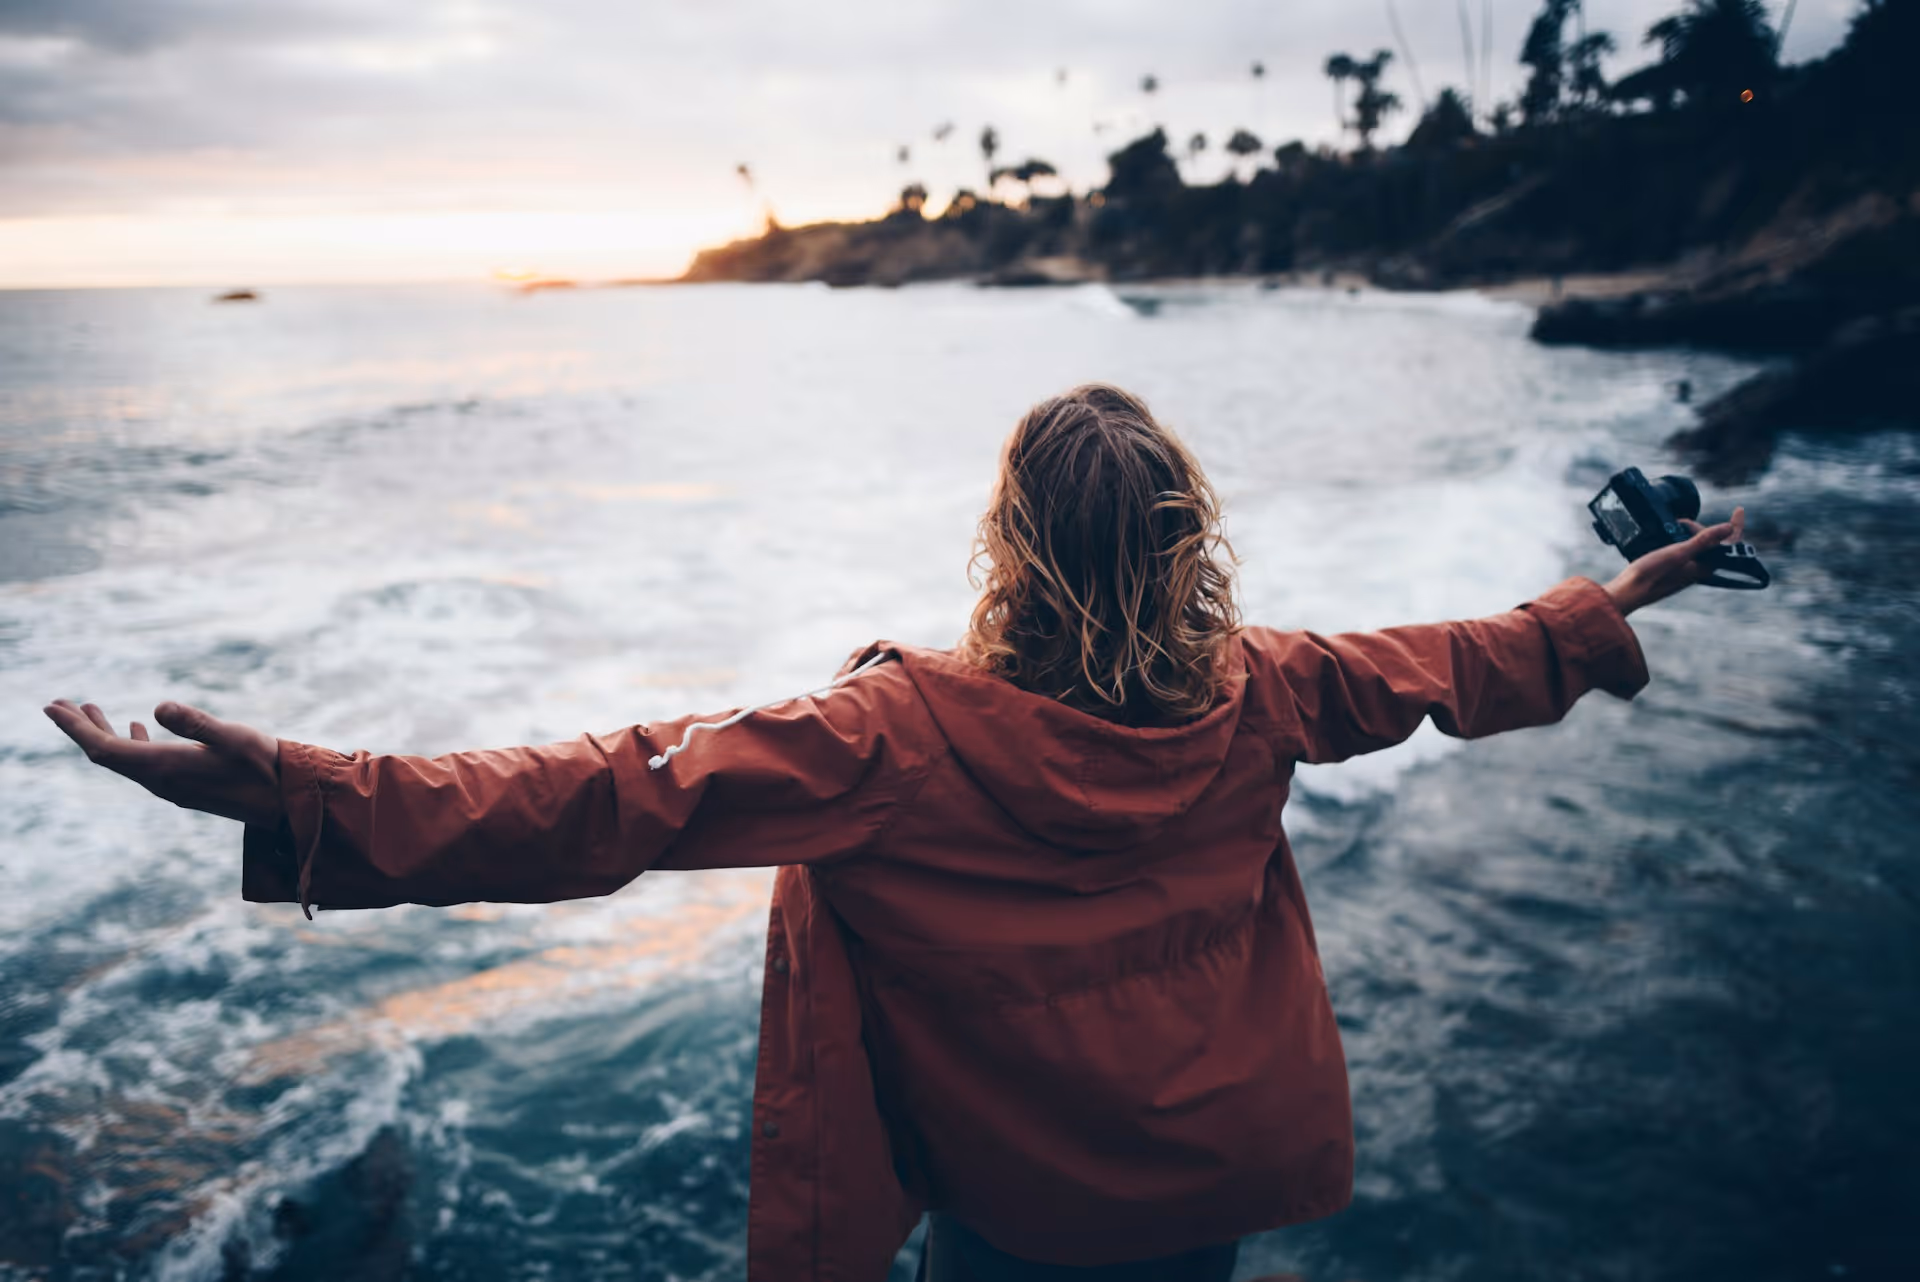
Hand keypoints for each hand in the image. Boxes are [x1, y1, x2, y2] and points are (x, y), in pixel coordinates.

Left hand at [43, 699, 283, 827]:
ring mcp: (172, 786)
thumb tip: (157, 706)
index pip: (105, 749)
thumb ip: (197, 723)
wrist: (288, 803)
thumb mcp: (234, 737)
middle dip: (81, 729)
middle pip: (107, 755)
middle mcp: (162, 781)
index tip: (51, 706)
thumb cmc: (266, 766)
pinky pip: (144, 764)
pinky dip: (130, 743)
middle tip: (57, 704)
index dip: (75, 728)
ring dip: (104, 734)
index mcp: (166, 767)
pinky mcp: (185, 785)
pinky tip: (136, 727)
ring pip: (124, 760)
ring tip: (88, 709)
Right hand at [1602, 506, 1746, 615]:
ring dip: (1685, 532)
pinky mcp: (1671, 568)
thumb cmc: (1650, 575)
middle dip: (1698, 527)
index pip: (1728, 544)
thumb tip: (1729, 528)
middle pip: (1709, 541)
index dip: (1735, 526)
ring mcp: (1684, 569)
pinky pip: (1681, 549)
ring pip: (1694, 544)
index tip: (1739, 510)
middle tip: (1680, 522)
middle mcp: (1697, 569)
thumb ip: (1703, 541)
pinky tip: (1663, 537)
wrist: (1626, 592)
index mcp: (1704, 567)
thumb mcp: (1678, 553)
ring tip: (1672, 527)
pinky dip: (1676, 539)